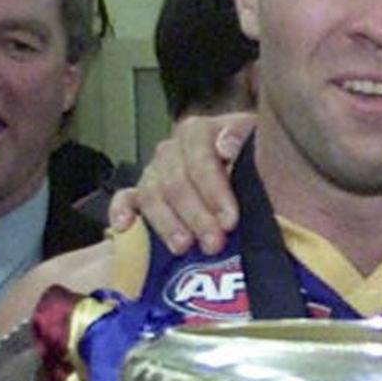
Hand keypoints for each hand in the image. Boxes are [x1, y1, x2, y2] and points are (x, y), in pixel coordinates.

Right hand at [107, 112, 254, 254]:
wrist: (253, 169)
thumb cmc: (258, 159)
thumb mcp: (261, 143)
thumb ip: (244, 140)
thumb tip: (225, 146)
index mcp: (199, 132)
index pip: (200, 160)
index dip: (214, 191)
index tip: (231, 221)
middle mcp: (172, 150)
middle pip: (175, 183)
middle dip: (196, 216)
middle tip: (214, 244)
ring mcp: (154, 172)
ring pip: (151, 195)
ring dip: (167, 223)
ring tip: (184, 247)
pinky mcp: (140, 194)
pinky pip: (124, 199)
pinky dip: (121, 211)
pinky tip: (124, 227)